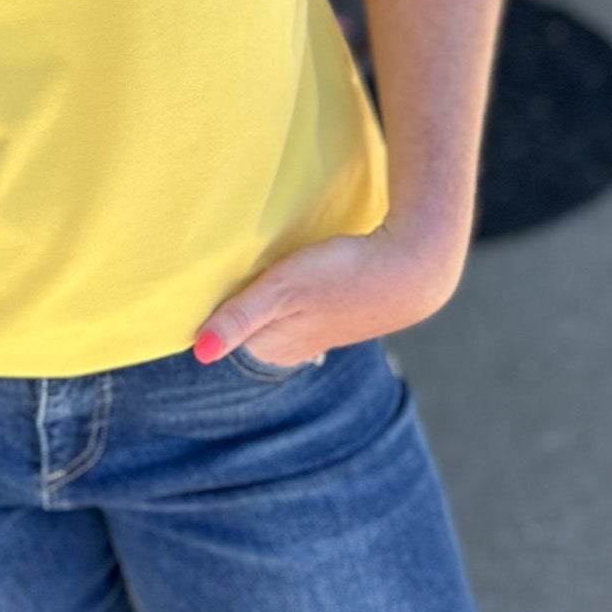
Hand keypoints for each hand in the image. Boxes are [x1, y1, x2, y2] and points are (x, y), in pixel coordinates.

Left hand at [191, 218, 466, 367]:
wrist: (412, 267)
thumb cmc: (343, 276)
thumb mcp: (282, 291)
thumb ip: (239, 318)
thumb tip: (199, 353)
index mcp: (271, 347)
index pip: (221, 324)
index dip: (212, 296)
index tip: (207, 272)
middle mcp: (288, 347)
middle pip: (243, 316)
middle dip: (234, 293)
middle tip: (231, 258)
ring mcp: (311, 331)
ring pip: (268, 306)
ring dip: (261, 284)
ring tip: (260, 257)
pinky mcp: (330, 312)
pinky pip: (293, 299)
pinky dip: (286, 283)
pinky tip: (291, 264)